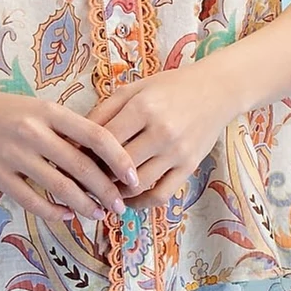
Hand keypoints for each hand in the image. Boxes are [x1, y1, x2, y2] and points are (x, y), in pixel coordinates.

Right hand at [0, 85, 143, 228]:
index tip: (134, 178)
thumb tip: (105, 159)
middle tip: (120, 205)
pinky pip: (32, 200)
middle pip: (82, 167)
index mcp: (49, 111)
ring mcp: (14, 155)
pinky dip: (54, 212)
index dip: (119, 160)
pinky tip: (66, 216)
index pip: (96, 136)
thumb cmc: (5, 112)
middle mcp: (34, 132)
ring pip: (60, 188)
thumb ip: (68, 130)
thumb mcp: (39, 109)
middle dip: (107, 191)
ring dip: (84, 206)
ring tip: (98, 214)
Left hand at [84, 58, 239, 208]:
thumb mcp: (135, 88)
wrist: (217, 90)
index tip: (73, 159)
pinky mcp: (189, 167)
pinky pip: (161, 195)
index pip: (103, 139)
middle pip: (117, 165)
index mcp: (143, 107)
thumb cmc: (171, 87)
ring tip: (102, 190)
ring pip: (137, 185)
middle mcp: (161, 132)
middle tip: (83, 179)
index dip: (84, 152)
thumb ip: (105, 110)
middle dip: (96, 175)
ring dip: (116, 192)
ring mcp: (177, 152)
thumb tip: (76, 138)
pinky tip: (128, 199)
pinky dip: (141, 203)